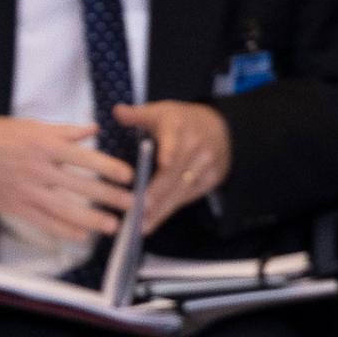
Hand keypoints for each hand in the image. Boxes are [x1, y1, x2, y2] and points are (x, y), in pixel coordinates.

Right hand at [0, 116, 135, 240]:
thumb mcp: (27, 126)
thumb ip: (62, 131)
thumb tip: (93, 129)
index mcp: (43, 143)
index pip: (85, 157)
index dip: (109, 167)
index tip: (129, 176)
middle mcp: (37, 168)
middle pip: (81, 185)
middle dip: (109, 196)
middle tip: (132, 205)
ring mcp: (25, 190)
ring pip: (64, 208)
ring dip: (91, 219)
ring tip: (112, 226)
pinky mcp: (14, 206)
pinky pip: (43, 221)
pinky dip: (63, 229)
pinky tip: (80, 235)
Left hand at [111, 101, 230, 232]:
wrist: (220, 126)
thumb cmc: (181, 121)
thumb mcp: (160, 111)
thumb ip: (137, 114)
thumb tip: (117, 111)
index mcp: (179, 127)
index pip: (175, 142)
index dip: (169, 154)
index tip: (162, 165)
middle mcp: (196, 147)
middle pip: (175, 174)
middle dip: (156, 195)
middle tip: (137, 211)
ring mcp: (206, 165)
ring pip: (181, 190)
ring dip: (161, 209)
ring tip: (141, 226)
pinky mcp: (211, 179)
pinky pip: (188, 197)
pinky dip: (169, 210)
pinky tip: (153, 222)